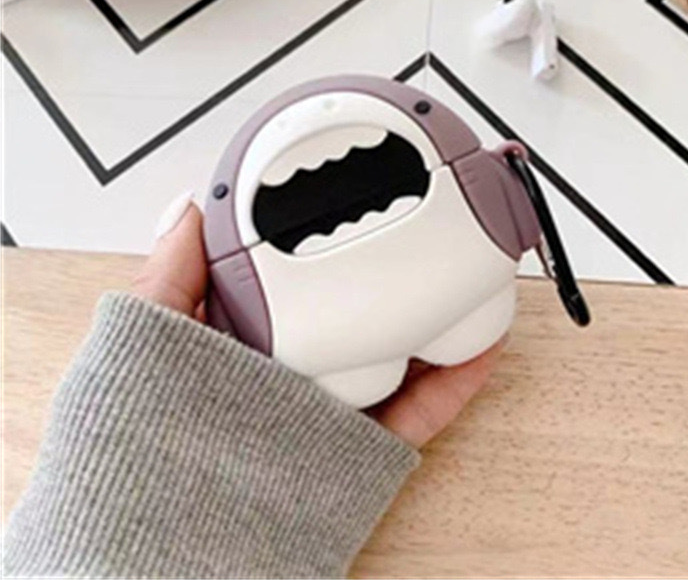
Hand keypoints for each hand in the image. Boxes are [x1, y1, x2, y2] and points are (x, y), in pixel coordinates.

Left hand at [132, 194, 505, 447]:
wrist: (171, 544)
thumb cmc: (142, 446)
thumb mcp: (144, 344)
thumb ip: (171, 277)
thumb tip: (192, 209)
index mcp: (247, 340)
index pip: (297, 281)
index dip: (328, 244)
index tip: (357, 211)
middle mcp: (295, 373)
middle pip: (360, 315)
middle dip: (395, 281)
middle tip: (428, 239)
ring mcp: (332, 412)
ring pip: (398, 358)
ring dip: (438, 322)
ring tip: (468, 279)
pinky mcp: (361, 452)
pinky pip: (417, 413)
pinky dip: (454, 384)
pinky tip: (479, 349)